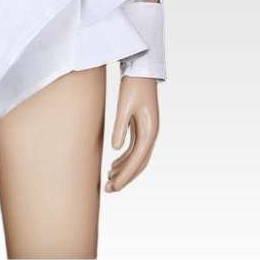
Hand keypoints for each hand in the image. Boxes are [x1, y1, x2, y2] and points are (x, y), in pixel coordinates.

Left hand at [105, 75, 158, 192]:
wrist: (141, 69)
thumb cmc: (132, 86)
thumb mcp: (124, 105)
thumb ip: (120, 127)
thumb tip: (115, 149)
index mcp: (150, 131)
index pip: (137, 161)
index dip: (125, 176)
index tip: (113, 186)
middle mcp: (151, 134)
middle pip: (139, 164)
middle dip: (125, 178)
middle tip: (108, 189)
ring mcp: (147, 131)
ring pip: (137, 158)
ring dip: (124, 170)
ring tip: (109, 180)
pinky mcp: (140, 127)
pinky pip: (134, 149)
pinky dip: (124, 159)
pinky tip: (113, 164)